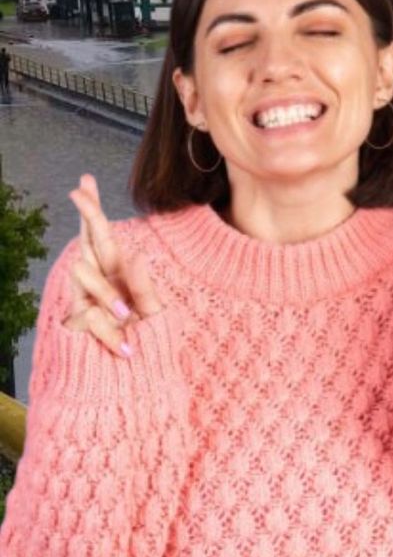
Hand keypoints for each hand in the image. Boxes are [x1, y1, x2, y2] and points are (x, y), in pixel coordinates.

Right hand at [62, 174, 162, 357]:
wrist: (133, 376)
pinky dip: (109, 332)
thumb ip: (143, 285)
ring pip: (83, 273)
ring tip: (129, 316)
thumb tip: (136, 254)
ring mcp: (83, 297)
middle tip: (79, 191)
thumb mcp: (153, 312)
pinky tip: (124, 347)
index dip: (92, 209)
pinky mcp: (75, 320)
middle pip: (86, 241)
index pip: (102, 234)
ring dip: (107, 294)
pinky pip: (87, 315)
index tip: (84, 180)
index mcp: (117, 272)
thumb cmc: (146, 340)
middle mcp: (97, 279)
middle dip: (85, 216)